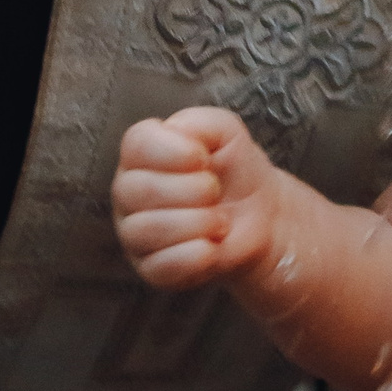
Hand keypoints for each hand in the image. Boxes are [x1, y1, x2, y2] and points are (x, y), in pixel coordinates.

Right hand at [112, 107, 281, 288]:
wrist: (262, 216)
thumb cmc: (234, 170)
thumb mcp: (225, 133)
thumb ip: (200, 122)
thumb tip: (175, 134)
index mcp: (141, 154)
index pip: (136, 144)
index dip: (175, 151)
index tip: (204, 158)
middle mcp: (129, 193)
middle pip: (138, 189)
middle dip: (193, 190)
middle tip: (217, 192)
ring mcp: (135, 233)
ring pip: (145, 230)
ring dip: (197, 223)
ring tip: (220, 221)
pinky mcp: (151, 268)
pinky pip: (160, 266)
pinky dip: (195, 256)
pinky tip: (213, 247)